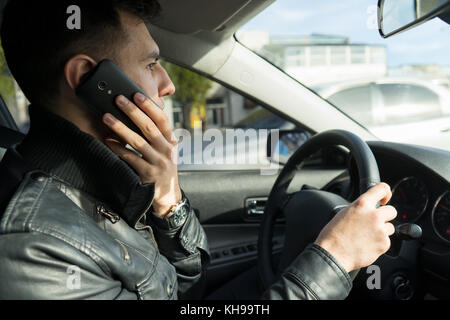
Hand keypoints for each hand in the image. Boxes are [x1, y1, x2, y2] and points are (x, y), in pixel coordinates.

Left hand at [102, 93, 181, 216]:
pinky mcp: (148, 174)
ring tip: (107, 117)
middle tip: (118, 99)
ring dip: (120, 128)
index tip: (137, 95)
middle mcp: (167, 150)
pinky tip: (108, 141)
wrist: (168, 196)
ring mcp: (158, 162)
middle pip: (149, 127)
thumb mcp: (166, 151)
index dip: (149, 106)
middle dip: (132, 111)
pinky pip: (130, 158)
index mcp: (171, 141)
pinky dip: (118, 148)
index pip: (162, 120)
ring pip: (138, 141)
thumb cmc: (163, 168)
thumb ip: (157, 136)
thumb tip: (138, 114)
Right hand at [314, 182, 396, 272]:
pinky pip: (387, 241)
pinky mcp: (384, 244)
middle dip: (385, 216)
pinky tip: (366, 245)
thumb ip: (359, 209)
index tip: (384, 199)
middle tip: (374, 223)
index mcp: (362, 204)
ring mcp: (380, 230)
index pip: (382, 188)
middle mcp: (373, 215)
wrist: (333, 254)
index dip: (385, 193)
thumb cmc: (333, 236)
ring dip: (382, 231)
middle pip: (391, 211)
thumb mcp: (343, 213)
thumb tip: (366, 210)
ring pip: (390, 227)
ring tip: (367, 237)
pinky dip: (379, 243)